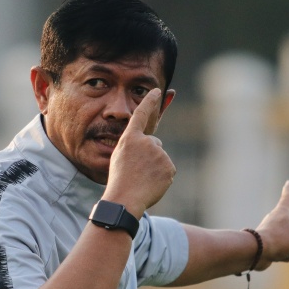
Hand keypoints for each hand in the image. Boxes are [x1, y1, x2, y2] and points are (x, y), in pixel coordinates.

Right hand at [103, 89, 175, 217]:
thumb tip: (154, 142)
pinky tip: (151, 183)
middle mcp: (146, 142)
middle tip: (137, 170)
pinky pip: (168, 169)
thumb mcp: (121, 156)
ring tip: (142, 178)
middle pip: (154, 143)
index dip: (150, 101)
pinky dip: (162, 176)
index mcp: (130, 138)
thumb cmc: (120, 179)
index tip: (157, 90)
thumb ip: (137, 145)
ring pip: (161, 157)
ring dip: (155, 166)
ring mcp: (159, 154)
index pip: (141, 114)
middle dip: (149, 154)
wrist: (125, 199)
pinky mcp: (169, 166)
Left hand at [252, 181, 288, 269]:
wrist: (258, 252)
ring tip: (285, 249)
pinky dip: (284, 255)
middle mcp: (275, 220)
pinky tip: (279, 257)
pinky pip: (282, 251)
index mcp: (282, 212)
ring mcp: (270, 233)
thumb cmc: (279, 238)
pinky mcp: (267, 246)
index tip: (288, 182)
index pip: (288, 198)